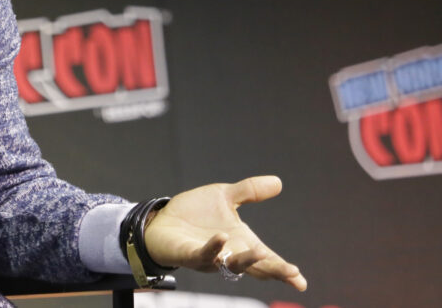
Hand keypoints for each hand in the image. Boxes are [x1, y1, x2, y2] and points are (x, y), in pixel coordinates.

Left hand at [144, 175, 306, 290]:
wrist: (163, 218)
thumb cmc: (195, 213)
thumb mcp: (224, 196)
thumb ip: (249, 191)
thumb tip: (278, 182)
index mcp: (241, 242)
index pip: (266, 259)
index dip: (283, 270)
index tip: (300, 281)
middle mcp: (229, 254)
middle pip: (255, 267)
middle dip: (273, 270)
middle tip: (291, 273)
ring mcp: (210, 257)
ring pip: (231, 264)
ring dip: (246, 260)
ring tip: (261, 252)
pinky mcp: (189, 254)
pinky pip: (203, 254)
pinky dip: (213, 248)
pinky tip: (222, 238)